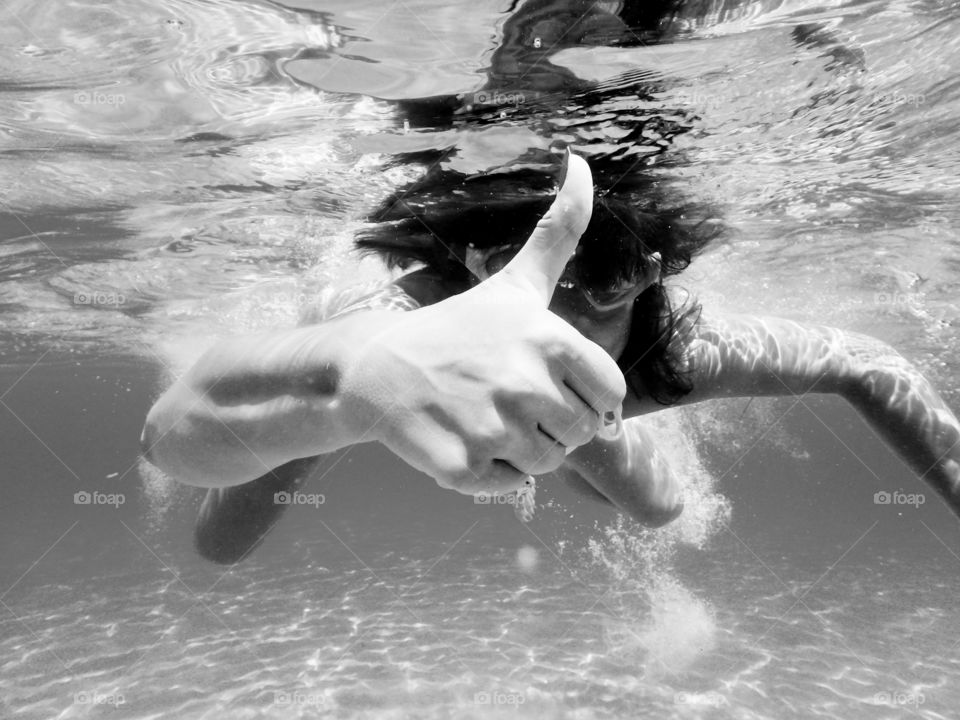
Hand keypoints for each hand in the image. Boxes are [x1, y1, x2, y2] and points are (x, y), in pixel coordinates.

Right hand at [340, 152, 625, 493]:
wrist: (374, 368)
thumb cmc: (456, 326)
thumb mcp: (514, 283)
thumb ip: (559, 231)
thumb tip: (585, 165)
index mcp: (550, 341)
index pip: (610, 399)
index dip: (582, 396)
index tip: (545, 382)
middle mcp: (526, 387)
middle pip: (578, 435)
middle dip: (549, 424)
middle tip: (504, 400)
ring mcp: (493, 431)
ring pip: (545, 464)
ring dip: (519, 449)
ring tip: (481, 417)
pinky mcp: (463, 468)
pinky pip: (508, 486)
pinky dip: (488, 472)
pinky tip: (459, 438)